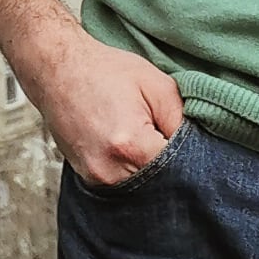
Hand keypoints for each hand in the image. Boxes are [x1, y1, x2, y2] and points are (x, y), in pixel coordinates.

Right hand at [0, 0, 181, 188]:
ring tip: (150, 141)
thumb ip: (183, 120)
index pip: (180, 172)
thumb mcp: (156, 85)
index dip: (193, 159)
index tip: (197, 148)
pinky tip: (132, 148)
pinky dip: (133, 171)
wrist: (57, 68)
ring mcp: (95, 178)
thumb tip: (200, 148)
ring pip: (142, 190)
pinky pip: (122, 185)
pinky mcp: (87, 179)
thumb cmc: (104, 71)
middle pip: (161, 187)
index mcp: (130, 145)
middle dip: (174, 170)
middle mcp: (109, 170)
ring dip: (153, 172)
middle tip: (173, 143)